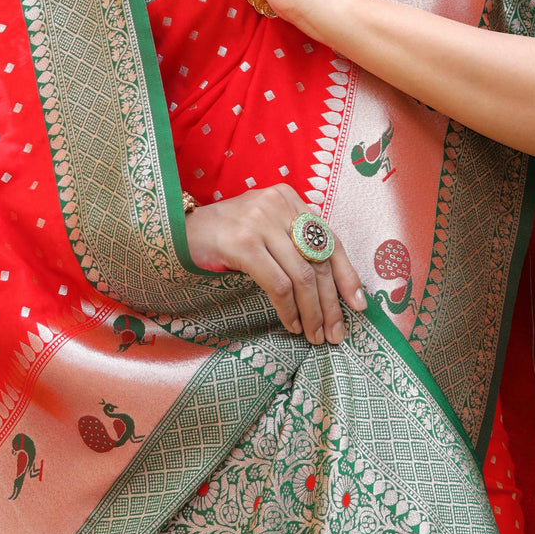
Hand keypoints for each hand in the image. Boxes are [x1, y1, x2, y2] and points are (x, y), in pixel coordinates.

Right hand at [183, 183, 365, 344]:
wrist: (175, 233)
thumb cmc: (223, 236)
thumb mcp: (264, 229)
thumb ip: (292, 243)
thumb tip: (330, 288)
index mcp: (288, 198)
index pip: (329, 240)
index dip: (347, 275)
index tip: (358, 305)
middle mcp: (277, 204)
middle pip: (318, 260)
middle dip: (331, 303)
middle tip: (335, 333)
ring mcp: (259, 221)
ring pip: (302, 276)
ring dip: (311, 312)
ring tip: (313, 335)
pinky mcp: (242, 242)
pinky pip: (278, 284)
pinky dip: (288, 309)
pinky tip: (291, 324)